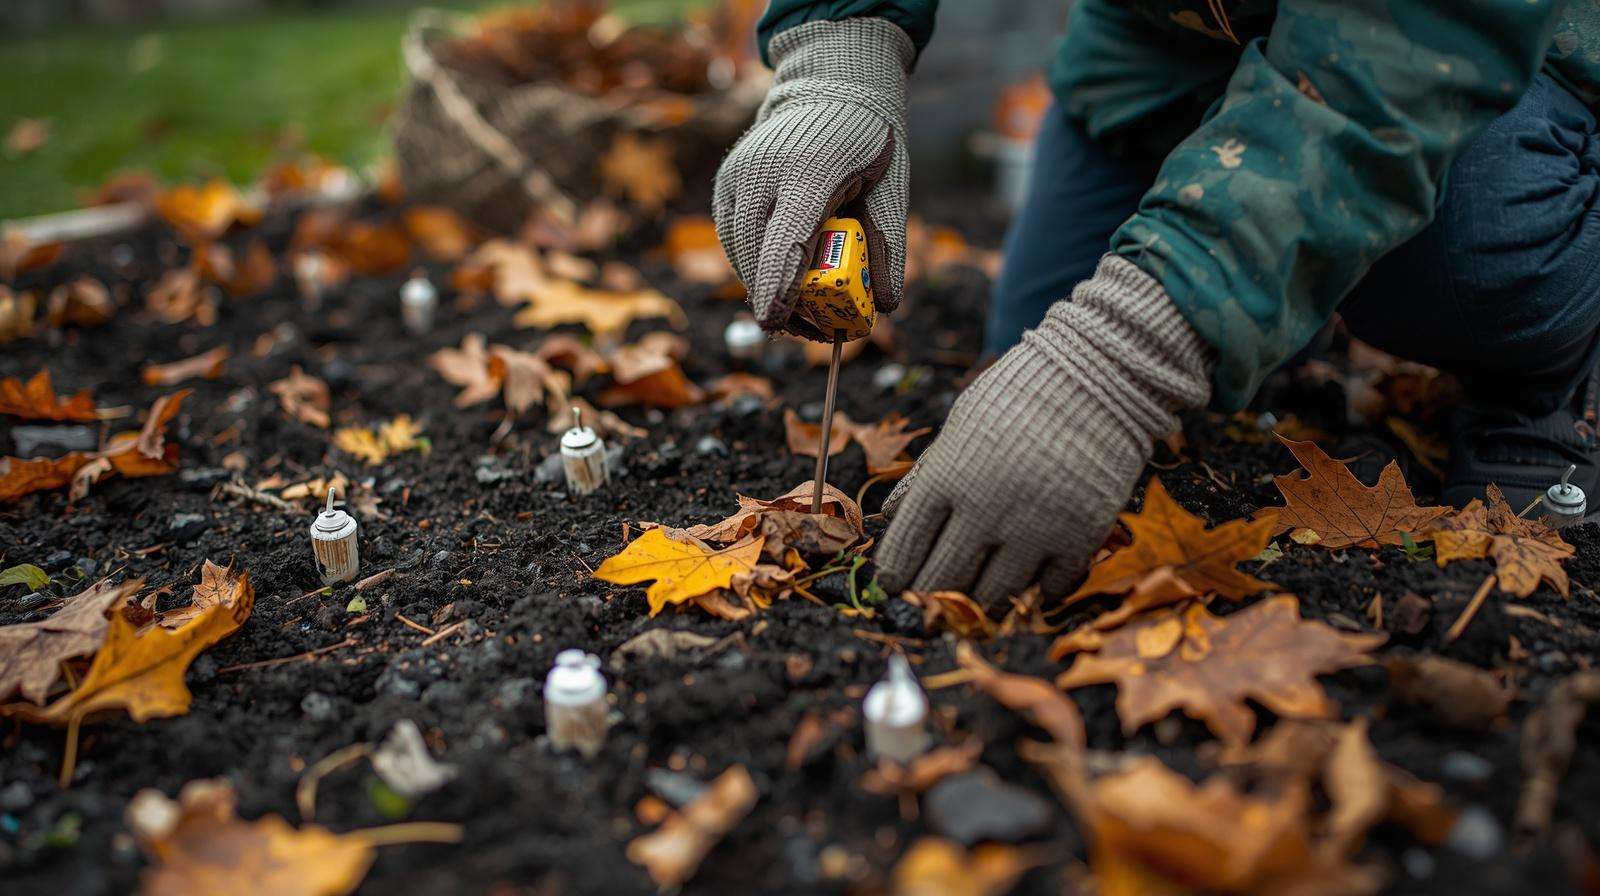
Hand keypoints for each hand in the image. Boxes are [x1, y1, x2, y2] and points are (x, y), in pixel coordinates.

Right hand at [713, 18, 912, 339]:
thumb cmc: (866, 143)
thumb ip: (889, 243)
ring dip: (762, 288)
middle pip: (757, 252)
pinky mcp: (725, 183)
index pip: (788, 239)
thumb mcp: (891, 186)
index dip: (779, 285)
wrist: (829, 90)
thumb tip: (887, 305)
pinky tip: (780, 282)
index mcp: (810, 171)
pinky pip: (732, 239)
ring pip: (739, 250)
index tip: (776, 322)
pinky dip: (752, 266)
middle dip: (777, 301)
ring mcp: (737, 175)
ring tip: (799, 315)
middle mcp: (762, 171)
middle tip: (812, 332)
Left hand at [876, 257, 1213, 607]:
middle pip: (943, 581)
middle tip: (929, 605)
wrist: (1100, 375)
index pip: (905, 546)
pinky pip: (1049, 589)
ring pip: (994, 597)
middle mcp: (985, 510)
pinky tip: (1030, 581)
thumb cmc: (1020, 395)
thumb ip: (926, 475)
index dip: (894, 574)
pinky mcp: (1080, 538)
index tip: (893, 585)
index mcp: (948, 478)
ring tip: (976, 601)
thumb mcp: (960, 426)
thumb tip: (888, 519)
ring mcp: (1035, 528)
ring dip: (980, 604)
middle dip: (930, 598)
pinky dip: (1036, 590)